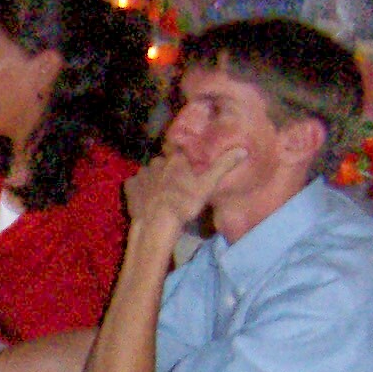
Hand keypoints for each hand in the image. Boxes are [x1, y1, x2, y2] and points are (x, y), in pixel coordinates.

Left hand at [124, 146, 245, 229]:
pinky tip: (145, 198)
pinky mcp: (129, 186)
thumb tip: (243, 149)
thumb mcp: (208, 185)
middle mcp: (157, 161)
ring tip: (161, 193)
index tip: (187, 166)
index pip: (180, 150)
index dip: (183, 157)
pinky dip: (139, 188)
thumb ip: (223, 166)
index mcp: (176, 158)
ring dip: (154, 179)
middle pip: (164, 162)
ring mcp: (141, 173)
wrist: (157, 222)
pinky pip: (135, 183)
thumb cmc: (184, 203)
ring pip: (149, 172)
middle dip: (169, 169)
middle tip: (176, 184)